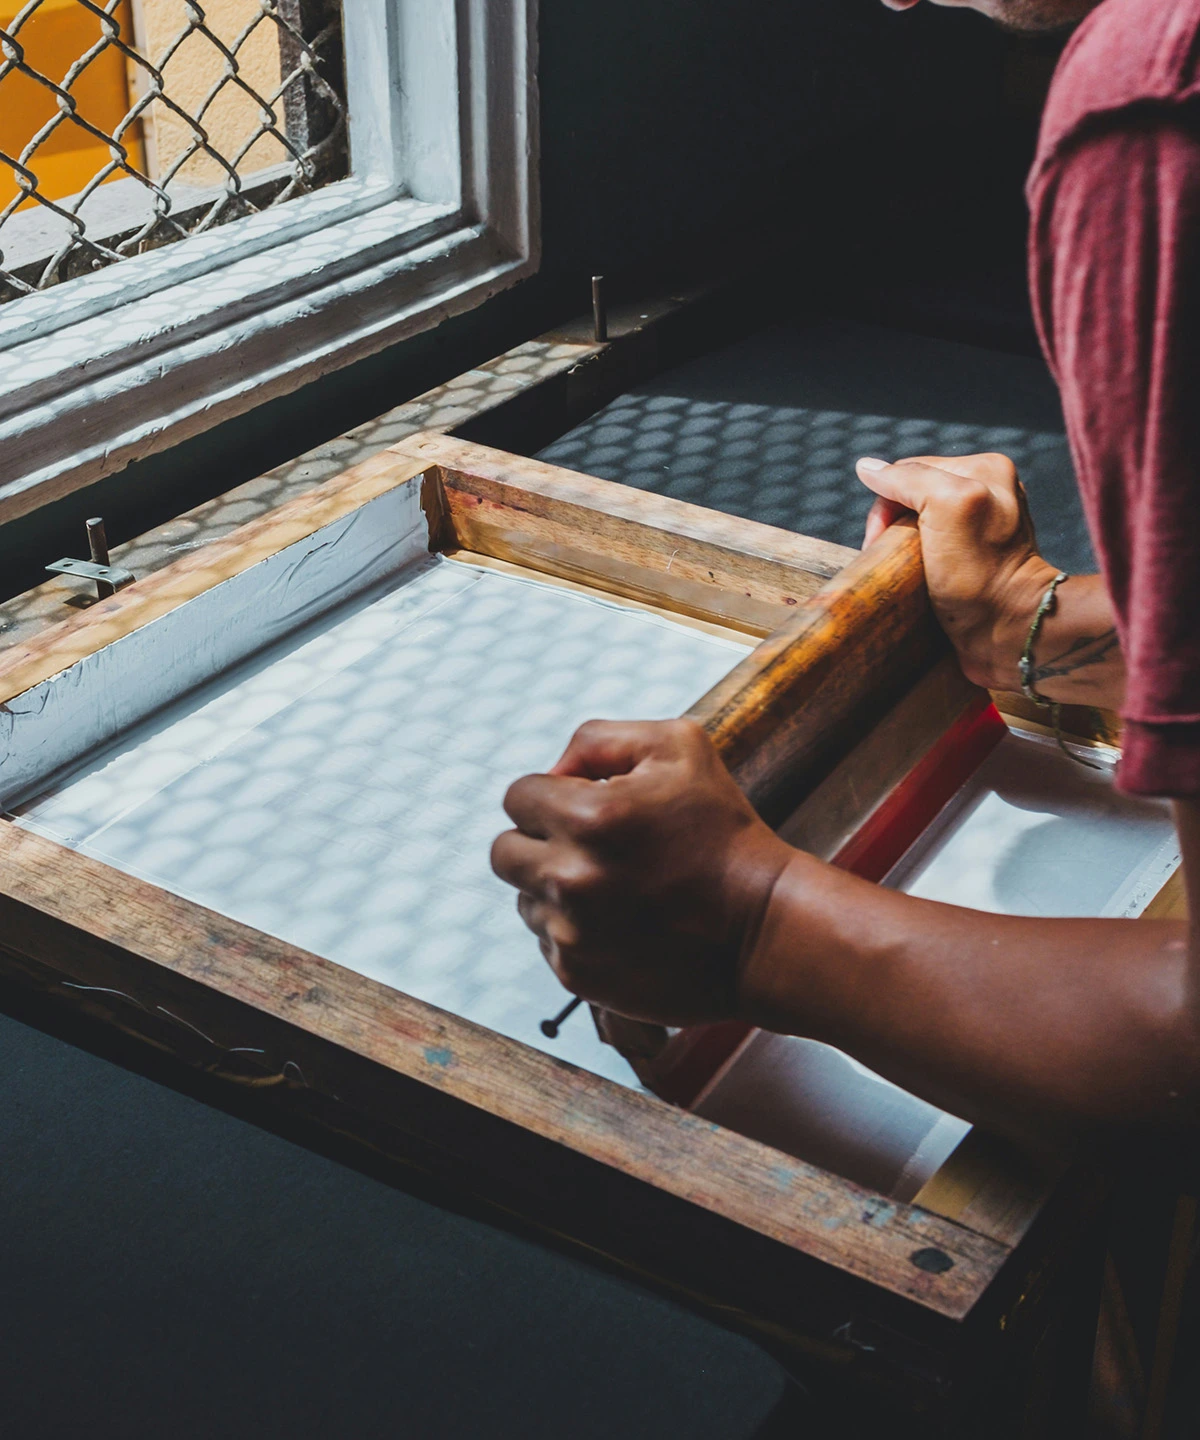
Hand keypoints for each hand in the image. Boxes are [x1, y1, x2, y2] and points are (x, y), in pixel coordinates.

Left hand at [491, 719, 793, 1026]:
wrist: (765, 929)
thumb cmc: (725, 832)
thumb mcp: (679, 746)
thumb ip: (599, 740)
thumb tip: (554, 770)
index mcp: (586, 818)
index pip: (518, 796)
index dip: (553, 796)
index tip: (588, 807)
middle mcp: (568, 878)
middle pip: (504, 851)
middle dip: (540, 841)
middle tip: (589, 846)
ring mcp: (570, 933)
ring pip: (525, 898)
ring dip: (556, 888)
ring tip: (616, 888)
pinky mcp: (577, 975)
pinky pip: (547, 941)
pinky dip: (574, 930)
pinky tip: (622, 923)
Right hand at [856, 452, 1059, 689]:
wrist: (1008, 633)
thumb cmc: (979, 575)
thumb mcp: (946, 508)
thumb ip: (909, 479)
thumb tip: (867, 468)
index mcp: (984, 469)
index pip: (908, 471)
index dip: (885, 504)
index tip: (879, 541)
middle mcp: (987, 491)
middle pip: (911, 496)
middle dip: (891, 525)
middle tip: (887, 559)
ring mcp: (980, 526)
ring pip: (917, 522)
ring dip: (899, 545)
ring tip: (899, 572)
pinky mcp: (974, 558)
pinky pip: (929, 547)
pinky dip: (913, 560)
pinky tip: (913, 578)